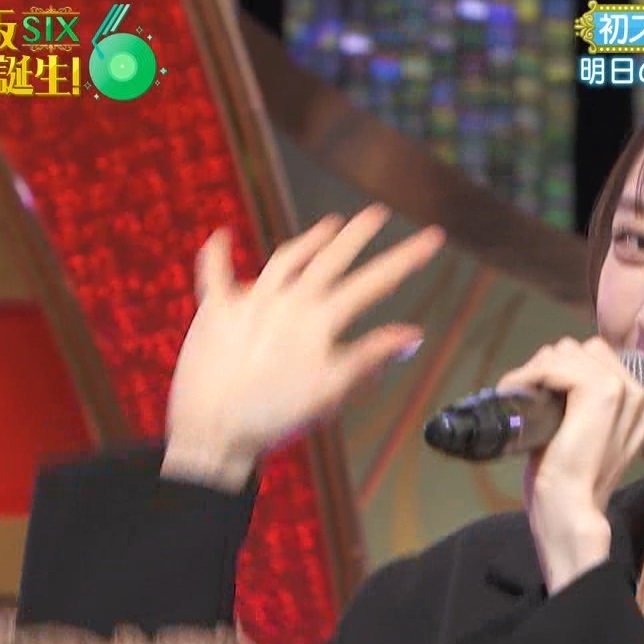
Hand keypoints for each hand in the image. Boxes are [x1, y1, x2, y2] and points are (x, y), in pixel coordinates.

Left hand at [163, 205, 442, 489]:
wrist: (213, 430)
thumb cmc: (274, 416)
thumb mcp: (332, 389)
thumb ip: (371, 355)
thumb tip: (410, 334)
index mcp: (319, 320)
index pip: (374, 282)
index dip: (406, 258)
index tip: (429, 239)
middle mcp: (286, 301)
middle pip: (330, 257)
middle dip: (358, 234)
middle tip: (377, 213)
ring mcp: (249, 301)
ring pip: (285, 258)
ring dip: (310, 239)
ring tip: (329, 224)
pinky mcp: (216, 311)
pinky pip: (214, 273)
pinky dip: (218, 253)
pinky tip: (220, 234)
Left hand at [495, 337, 643, 591]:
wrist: (571, 511)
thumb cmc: (573, 482)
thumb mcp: (587, 434)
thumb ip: (587, 405)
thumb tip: (553, 374)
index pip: (598, 359)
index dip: (563, 371)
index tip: (538, 394)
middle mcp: (642, 393)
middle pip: (583, 349)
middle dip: (548, 367)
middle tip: (525, 395)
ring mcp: (625, 389)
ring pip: (569, 352)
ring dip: (537, 369)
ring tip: (519, 395)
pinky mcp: (603, 391)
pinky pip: (558, 364)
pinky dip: (530, 375)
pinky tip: (515, 392)